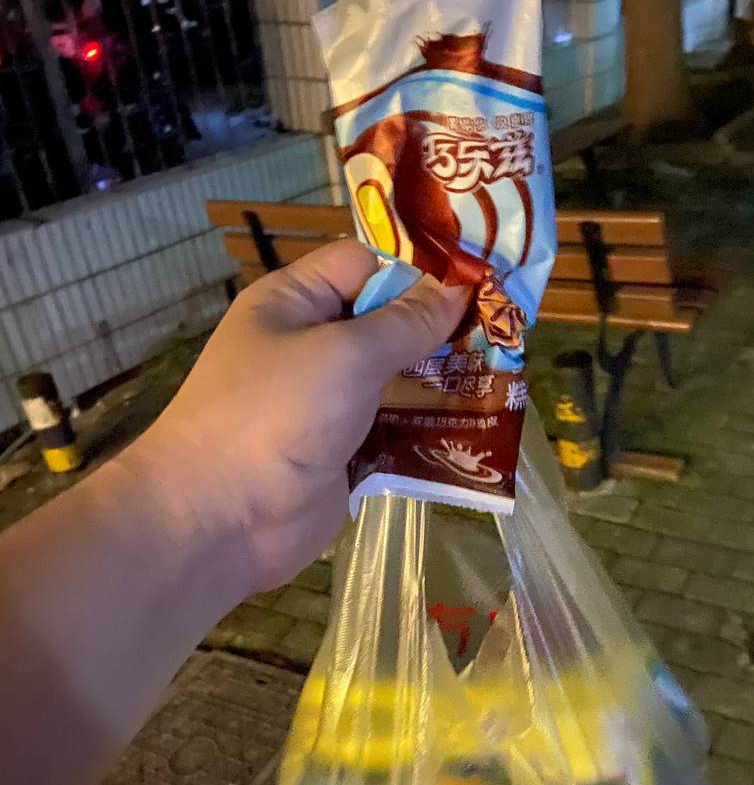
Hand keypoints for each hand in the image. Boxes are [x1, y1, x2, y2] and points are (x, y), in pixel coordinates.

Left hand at [125, 240, 466, 592]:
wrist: (220, 518)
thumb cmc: (275, 415)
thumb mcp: (345, 355)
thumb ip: (405, 324)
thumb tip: (457, 292)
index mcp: (293, 303)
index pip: (363, 265)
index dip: (415, 273)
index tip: (474, 291)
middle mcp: (307, 347)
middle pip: (383, 324)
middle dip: (436, 332)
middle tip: (501, 339)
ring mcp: (323, 404)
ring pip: (392, 381)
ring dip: (437, 384)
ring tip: (498, 383)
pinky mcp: (339, 454)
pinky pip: (390, 432)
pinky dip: (424, 431)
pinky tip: (470, 431)